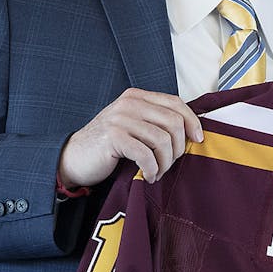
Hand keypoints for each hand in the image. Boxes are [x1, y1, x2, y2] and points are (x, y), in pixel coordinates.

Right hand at [58, 89, 202, 186]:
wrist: (74, 158)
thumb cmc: (109, 146)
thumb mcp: (134, 126)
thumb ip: (156, 122)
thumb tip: (193, 131)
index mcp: (136, 96)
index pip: (175, 103)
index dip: (192, 122)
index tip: (198, 139)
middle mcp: (129, 103)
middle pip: (173, 122)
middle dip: (178, 147)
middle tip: (170, 163)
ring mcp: (120, 119)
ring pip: (163, 140)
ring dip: (165, 162)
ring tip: (158, 172)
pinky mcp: (113, 137)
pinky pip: (146, 154)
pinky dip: (152, 169)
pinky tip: (149, 175)